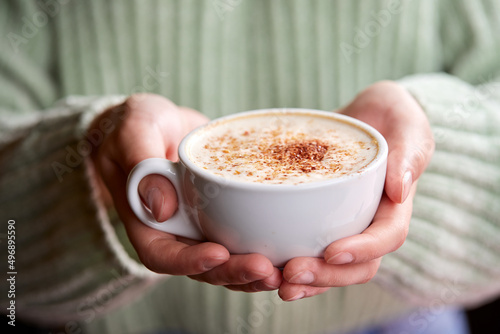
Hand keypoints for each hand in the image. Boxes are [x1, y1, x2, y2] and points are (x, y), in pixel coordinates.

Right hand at [90, 94, 281, 291]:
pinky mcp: (222, 215)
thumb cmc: (140, 123)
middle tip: (266, 270)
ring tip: (282, 271)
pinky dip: (263, 250)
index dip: (189, 262)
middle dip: (233, 272)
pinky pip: (241, 240)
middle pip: (201, 268)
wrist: (162, 121)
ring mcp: (199, 226)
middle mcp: (174, 230)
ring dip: (252, 272)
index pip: (162, 255)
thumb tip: (161, 209)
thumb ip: (140, 162)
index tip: (219, 253)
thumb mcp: (134, 131)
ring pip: (225, 262)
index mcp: (145, 220)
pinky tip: (288, 252)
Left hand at [278, 81, 434, 300]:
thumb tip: (400, 190)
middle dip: (327, 275)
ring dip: (308, 281)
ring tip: (279, 284)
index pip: (387, 237)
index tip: (331, 250)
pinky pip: (309, 249)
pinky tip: (268, 270)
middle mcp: (370, 223)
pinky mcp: (321, 220)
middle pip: (357, 265)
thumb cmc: (391, 116)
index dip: (362, 250)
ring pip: (332, 267)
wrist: (365, 116)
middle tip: (292, 273)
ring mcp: (345, 225)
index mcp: (395, 205)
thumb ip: (410, 152)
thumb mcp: (408, 124)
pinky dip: (291, 264)